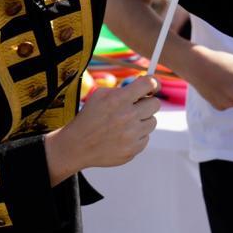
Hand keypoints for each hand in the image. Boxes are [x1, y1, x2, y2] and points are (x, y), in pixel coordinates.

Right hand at [46, 75, 160, 179]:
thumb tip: (145, 86)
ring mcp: (132, 135)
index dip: (153, 83)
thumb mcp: (100, 95)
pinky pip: (146, 138)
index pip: (148, 84)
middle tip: (137, 106)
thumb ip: (122, 89)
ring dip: (142, 121)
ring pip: (152, 122)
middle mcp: (128, 116)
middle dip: (148, 103)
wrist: (77, 146)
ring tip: (126, 124)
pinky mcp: (133, 149)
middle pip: (155, 104)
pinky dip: (137, 136)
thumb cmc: (89, 117)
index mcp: (119, 99)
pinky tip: (122, 136)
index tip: (152, 86)